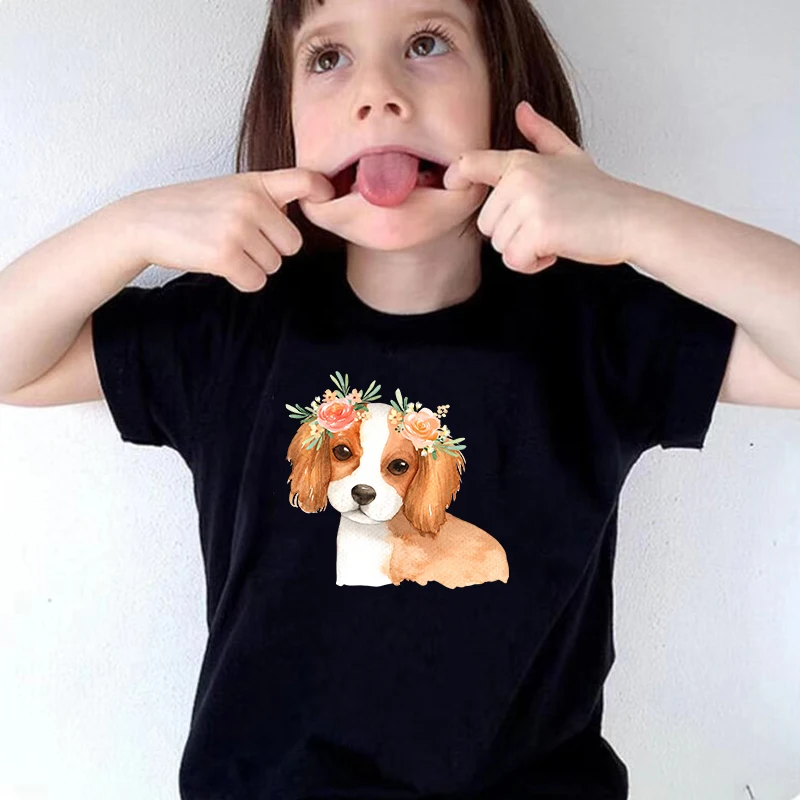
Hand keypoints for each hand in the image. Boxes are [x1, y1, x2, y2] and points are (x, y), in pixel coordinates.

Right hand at [124, 169, 334, 291]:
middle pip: (292, 244)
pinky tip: (219, 264)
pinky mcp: (225, 256)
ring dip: (253, 265)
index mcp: (255, 183)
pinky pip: (256, 281)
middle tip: (240, 240)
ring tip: (224, 248)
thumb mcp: (230, 189)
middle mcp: (251, 202)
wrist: (145, 222)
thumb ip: (266, 197)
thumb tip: (307, 202)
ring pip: (274, 265)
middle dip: (271, 249)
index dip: (322, 190)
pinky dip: (241, 280)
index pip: (303, 180)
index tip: (327, 196)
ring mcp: (238, 228)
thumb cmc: (192, 208)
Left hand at [442, 101, 635, 272]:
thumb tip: (521, 108)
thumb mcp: (568, 156)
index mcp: (521, 161)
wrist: (632, 218)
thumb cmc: (600, 193)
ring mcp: (528, 204)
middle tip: (546, 224)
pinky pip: (514, 260)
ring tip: (554, 235)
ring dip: (524, 250)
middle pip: (485, 223)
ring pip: (499, 244)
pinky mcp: (537, 231)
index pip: (470, 163)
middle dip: (511, 233)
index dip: (455, 175)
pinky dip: (533, 263)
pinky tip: (555, 250)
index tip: (450, 183)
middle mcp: (520, 179)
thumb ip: (541, 134)